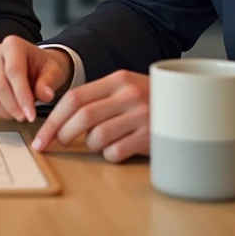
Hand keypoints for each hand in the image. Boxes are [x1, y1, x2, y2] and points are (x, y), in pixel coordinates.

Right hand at [0, 36, 71, 122]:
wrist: (31, 64)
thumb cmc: (42, 67)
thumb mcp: (54, 71)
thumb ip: (49, 82)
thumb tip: (46, 94)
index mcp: (12, 44)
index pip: (14, 72)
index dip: (22, 96)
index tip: (30, 115)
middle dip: (13, 107)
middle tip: (25, 118)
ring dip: (4, 111)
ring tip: (18, 113)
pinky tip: (6, 110)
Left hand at [32, 70, 149, 161]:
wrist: (193, 108)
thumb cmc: (151, 102)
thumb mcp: (127, 89)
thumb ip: (99, 98)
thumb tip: (60, 119)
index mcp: (118, 80)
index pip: (74, 98)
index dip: (53, 119)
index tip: (41, 138)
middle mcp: (129, 95)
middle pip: (81, 117)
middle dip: (63, 134)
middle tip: (59, 143)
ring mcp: (142, 116)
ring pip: (97, 137)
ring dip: (90, 145)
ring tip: (101, 142)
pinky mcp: (151, 137)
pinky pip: (115, 152)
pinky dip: (110, 155)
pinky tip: (120, 149)